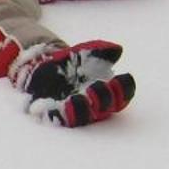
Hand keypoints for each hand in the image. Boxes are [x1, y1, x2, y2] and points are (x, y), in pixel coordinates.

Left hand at [17, 41, 135, 126]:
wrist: (44, 64)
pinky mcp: (55, 113)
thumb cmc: (72, 61)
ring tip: (76, 99)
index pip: (122, 95)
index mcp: (106, 91)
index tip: (121, 77)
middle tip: (96, 87)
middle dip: (103, 97)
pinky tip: (56, 106)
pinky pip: (58, 119)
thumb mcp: (86, 51)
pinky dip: (57, 114)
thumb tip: (117, 49)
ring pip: (83, 117)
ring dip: (81, 109)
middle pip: (105, 107)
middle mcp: (94, 105)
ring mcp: (75, 111)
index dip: (124, 88)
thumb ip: (101, 49)